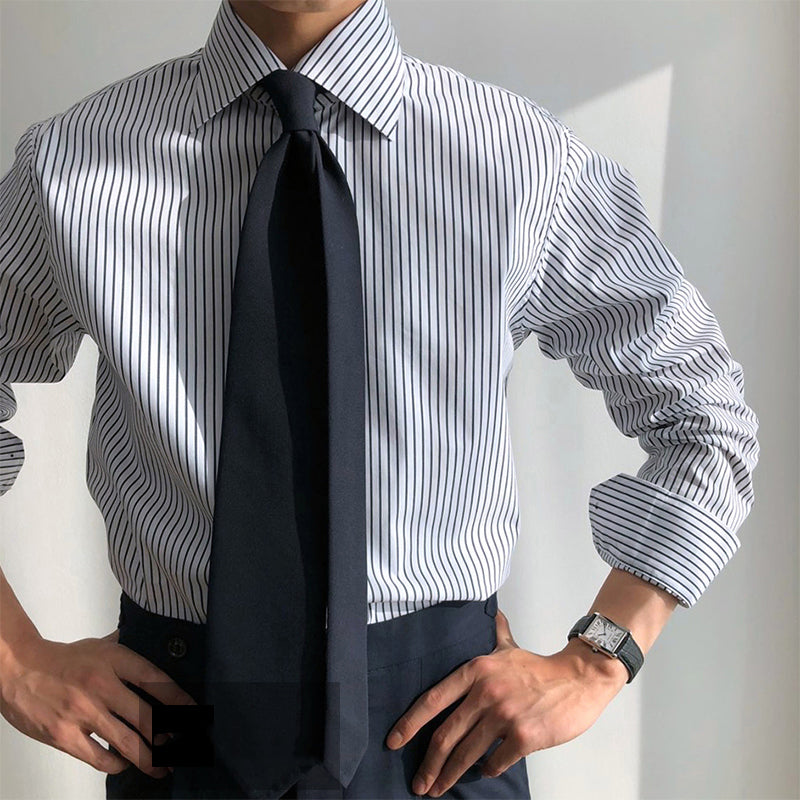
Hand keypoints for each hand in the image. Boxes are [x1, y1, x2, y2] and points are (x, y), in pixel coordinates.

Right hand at [0, 629, 196, 778]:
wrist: (19, 668)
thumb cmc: (62, 658)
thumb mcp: (99, 645)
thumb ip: (126, 648)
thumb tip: (152, 645)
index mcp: (114, 660)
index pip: (157, 680)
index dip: (179, 700)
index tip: (194, 712)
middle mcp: (102, 686)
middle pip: (147, 716)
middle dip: (170, 735)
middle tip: (184, 746)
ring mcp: (83, 713)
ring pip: (127, 742)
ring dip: (150, 758)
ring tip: (163, 766)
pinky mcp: (65, 735)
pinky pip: (99, 757)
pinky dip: (116, 763)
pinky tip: (125, 763)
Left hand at [385, 608, 627, 796]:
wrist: (579, 678)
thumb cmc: (541, 668)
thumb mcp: (509, 648)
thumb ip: (495, 635)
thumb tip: (492, 614)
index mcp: (476, 670)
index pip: (433, 699)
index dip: (410, 724)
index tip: (393, 742)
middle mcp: (485, 692)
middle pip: (446, 735)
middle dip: (428, 764)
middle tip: (419, 783)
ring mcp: (504, 715)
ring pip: (467, 753)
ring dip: (450, 775)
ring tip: (439, 789)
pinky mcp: (524, 736)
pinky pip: (496, 761)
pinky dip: (487, 770)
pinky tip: (483, 773)